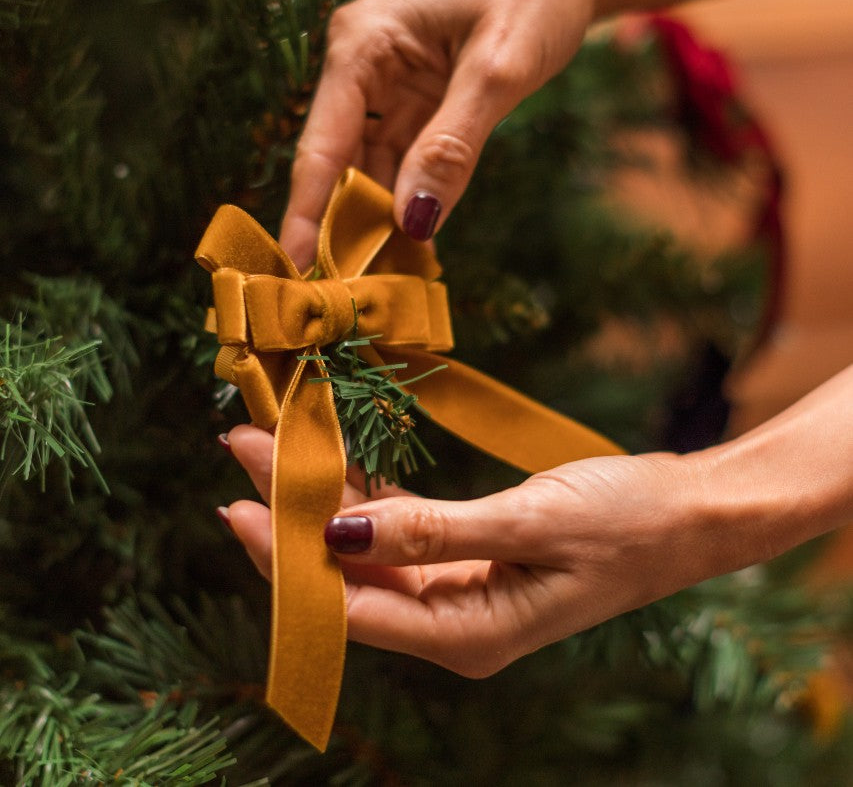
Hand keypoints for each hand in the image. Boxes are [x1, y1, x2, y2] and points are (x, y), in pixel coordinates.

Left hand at [222, 426, 769, 676]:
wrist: (688, 512)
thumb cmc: (626, 521)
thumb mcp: (529, 523)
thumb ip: (432, 533)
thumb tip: (340, 532)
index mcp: (466, 634)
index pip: (352, 605)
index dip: (289, 559)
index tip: (239, 503)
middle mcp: (452, 621)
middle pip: (349, 573)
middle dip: (293, 514)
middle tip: (245, 446)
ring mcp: (458, 589)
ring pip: (369, 545)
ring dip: (325, 496)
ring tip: (275, 440)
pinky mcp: (469, 554)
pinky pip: (403, 525)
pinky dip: (369, 492)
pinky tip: (335, 459)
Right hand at [280, 0, 607, 267]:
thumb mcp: (497, 69)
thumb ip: (452, 146)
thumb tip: (413, 222)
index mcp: (361, 47)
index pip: (321, 145)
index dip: (308, 212)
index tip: (295, 267)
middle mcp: (362, 73)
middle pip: (339, 168)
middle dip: (342, 230)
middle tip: (343, 296)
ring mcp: (388, 95)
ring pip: (370, 176)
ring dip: (376, 228)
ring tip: (379, 286)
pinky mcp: (415, 112)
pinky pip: (402, 170)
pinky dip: (407, 209)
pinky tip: (411, 249)